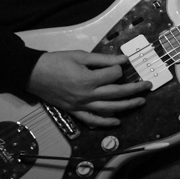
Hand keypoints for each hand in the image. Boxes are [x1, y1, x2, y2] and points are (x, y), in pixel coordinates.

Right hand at [27, 51, 151, 127]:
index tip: (120, 64)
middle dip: (134, 89)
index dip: (119, 69)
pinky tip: (118, 121)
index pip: (114, 76)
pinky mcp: (74, 111)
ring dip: (127, 106)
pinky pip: (92, 120)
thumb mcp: (80, 55)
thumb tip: (124, 60)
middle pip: (116, 94)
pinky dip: (105, 122)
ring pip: (108, 109)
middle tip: (148, 85)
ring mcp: (80, 106)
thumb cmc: (55, 62)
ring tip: (140, 102)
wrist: (32, 74)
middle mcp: (86, 95)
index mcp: (88, 80)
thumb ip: (103, 59)